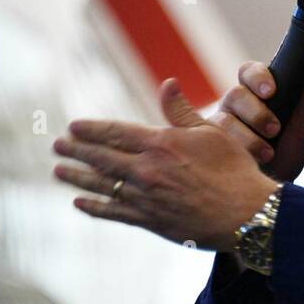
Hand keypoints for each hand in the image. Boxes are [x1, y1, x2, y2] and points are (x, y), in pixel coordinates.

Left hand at [53, 78, 278, 250]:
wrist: (246, 215)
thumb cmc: (234, 170)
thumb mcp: (211, 133)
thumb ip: (182, 111)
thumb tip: (167, 82)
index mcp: (161, 144)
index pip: (116, 133)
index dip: (92, 129)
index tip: (73, 126)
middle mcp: (146, 170)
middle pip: (101, 158)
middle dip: (77, 150)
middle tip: (57, 145)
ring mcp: (145, 198)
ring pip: (101, 185)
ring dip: (77, 177)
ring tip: (58, 171)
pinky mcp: (150, 221)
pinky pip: (113, 212)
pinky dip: (95, 207)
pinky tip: (80, 202)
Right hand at [209, 62, 303, 182]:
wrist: (270, 196)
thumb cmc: (283, 157)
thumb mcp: (297, 130)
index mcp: (254, 95)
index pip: (249, 72)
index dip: (258, 77)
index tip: (271, 92)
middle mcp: (233, 107)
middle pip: (235, 93)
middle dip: (256, 111)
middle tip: (274, 129)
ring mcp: (217, 126)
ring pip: (224, 119)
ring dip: (248, 137)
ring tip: (267, 154)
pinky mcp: (205, 147)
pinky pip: (210, 142)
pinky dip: (232, 150)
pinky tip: (245, 161)